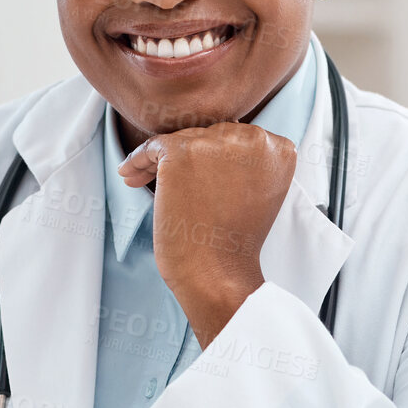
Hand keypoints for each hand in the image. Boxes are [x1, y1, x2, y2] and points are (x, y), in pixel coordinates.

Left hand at [117, 123, 295, 345]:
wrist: (217, 273)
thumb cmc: (233, 243)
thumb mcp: (257, 193)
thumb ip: (245, 163)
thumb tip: (211, 141)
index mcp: (279, 149)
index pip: (238, 138)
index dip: (213, 156)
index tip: (197, 174)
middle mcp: (253, 138)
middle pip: (210, 134)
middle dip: (187, 156)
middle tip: (168, 182)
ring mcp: (216, 143)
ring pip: (182, 139)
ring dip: (160, 161)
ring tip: (141, 179)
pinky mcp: (182, 152)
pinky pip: (152, 145)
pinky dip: (137, 159)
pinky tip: (129, 174)